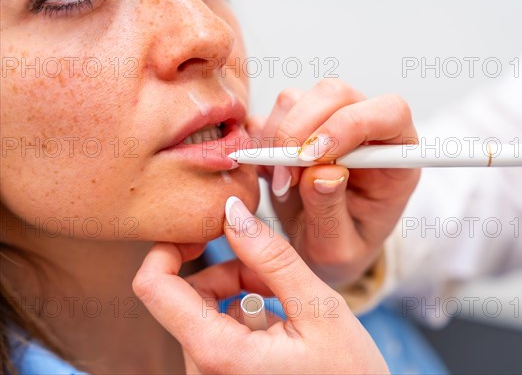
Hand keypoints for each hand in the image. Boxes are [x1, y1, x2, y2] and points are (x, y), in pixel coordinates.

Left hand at [132, 196, 388, 373]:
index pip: (154, 288)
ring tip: (288, 307)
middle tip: (277, 278)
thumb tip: (232, 212)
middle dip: (230, 273)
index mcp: (219, 355)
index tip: (204, 230)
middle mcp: (203, 373)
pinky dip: (245, 316)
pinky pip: (216, 332)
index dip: (169, 248)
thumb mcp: (319, 309)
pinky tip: (282, 327)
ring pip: (204, 312)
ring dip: (241, 294)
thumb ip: (272, 257)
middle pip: (186, 296)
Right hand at [247, 79, 419, 285]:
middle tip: (286, 178)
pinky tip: (271, 174)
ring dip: (278, 139)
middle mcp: (366, 130)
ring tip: (282, 185)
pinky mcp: (299, 125)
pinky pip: (273, 114)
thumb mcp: (339, 249)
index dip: (349, 125)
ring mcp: (331, 122)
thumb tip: (322, 173)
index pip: (390, 113)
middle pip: (336, 94)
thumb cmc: (343, 250)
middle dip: (300, 130)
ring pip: (298, 99)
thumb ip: (331, 212)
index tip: (313, 159)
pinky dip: (261, 140)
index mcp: (396, 158)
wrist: (322, 248)